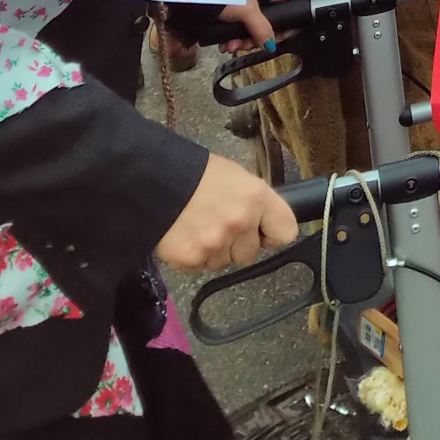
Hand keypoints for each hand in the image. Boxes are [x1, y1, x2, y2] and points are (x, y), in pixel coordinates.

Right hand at [155, 153, 297, 272]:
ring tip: (197, 227)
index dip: (272, 233)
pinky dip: (192, 256)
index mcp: (257, 197)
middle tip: (218, 225)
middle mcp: (241, 222)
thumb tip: (264, 224)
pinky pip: (200, 267)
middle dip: (237, 244)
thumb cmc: (197, 173)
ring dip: (214, 251)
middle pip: (250, 253)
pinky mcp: (192, 259)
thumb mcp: (235, 177)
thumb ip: (254, 202)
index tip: (262, 233)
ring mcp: (216, 243)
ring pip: (224, 262)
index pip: (286, 232)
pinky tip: (183, 236)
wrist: (152, 179)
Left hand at [216, 0, 298, 53]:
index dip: (289, 21)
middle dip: (259, 38)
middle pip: (270, 23)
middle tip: (251, 44)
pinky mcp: (233, 17)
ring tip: (234, 46)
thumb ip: (263, 29)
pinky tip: (227, 45)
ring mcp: (246, 8)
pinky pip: (240, 32)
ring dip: (244, 42)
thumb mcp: (249, 12)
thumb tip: (271, 45)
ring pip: (253, 30)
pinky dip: (234, 41)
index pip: (291, 4)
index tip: (283, 36)